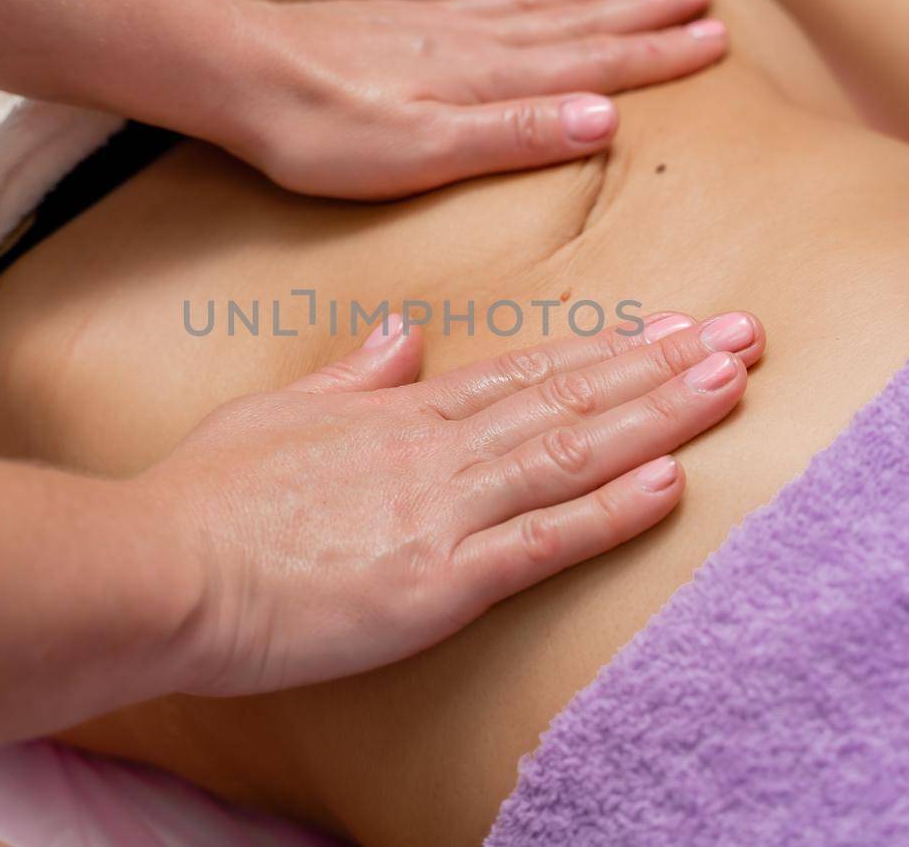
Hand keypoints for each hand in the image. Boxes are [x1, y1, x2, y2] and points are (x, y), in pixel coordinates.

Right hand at [149, 308, 764, 695]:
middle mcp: (436, 451)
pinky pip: (538, 542)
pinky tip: (670, 482)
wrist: (162, 567)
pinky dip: (608, 511)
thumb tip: (404, 334)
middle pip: (569, 399)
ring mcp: (441, 512)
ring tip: (731, 381)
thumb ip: (352, 373)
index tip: (674, 325)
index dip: (609, 349)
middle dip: (662, 365)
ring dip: (658, 416)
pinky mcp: (435, 582)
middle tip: (745, 334)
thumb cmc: (208, 496)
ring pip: (571, 453)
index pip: (528, 373)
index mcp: (402, 414)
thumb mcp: (280, 411)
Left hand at [218, 0, 726, 198]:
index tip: (716, 40)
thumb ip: (511, 136)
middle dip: (645, 16)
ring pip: (539, 4)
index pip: (593, 67)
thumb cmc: (321, 131)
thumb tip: (605, 121)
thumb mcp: (420, 153)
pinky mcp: (403, 20)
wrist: (239, 74)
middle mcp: (474, 43)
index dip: (657, 57)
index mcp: (488, 80)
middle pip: (578, 26)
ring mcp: (439, 25)